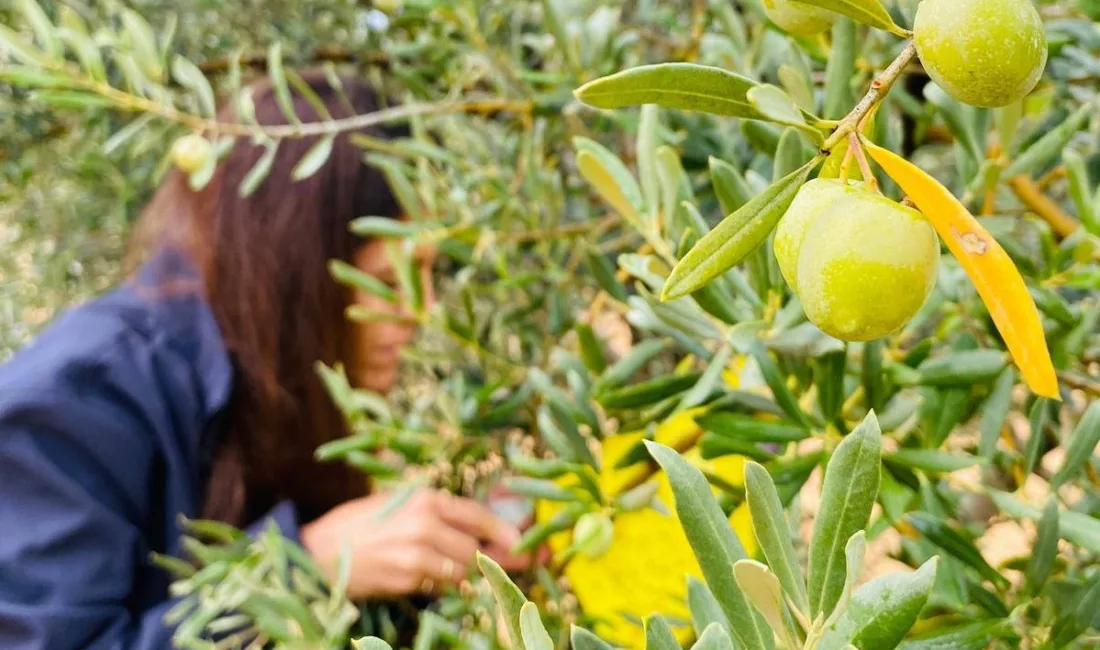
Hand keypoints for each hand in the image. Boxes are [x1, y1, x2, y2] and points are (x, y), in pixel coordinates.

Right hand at [300, 489, 527, 599]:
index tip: (524, 542)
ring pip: (462, 571)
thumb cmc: (360, 524)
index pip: (478, 515)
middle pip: (476, 549)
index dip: (505, 531)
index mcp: (425, 500)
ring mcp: (416, 554)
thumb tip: (480, 527)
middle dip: (499, 559)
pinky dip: (446, 586)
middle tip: (519, 564)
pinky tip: (440, 580)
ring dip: (470, 575)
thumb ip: (437, 512)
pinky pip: (441, 587)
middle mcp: (425, 525)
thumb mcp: (399, 503)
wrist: (319, 551)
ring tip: (472, 573)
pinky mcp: (407, 580)